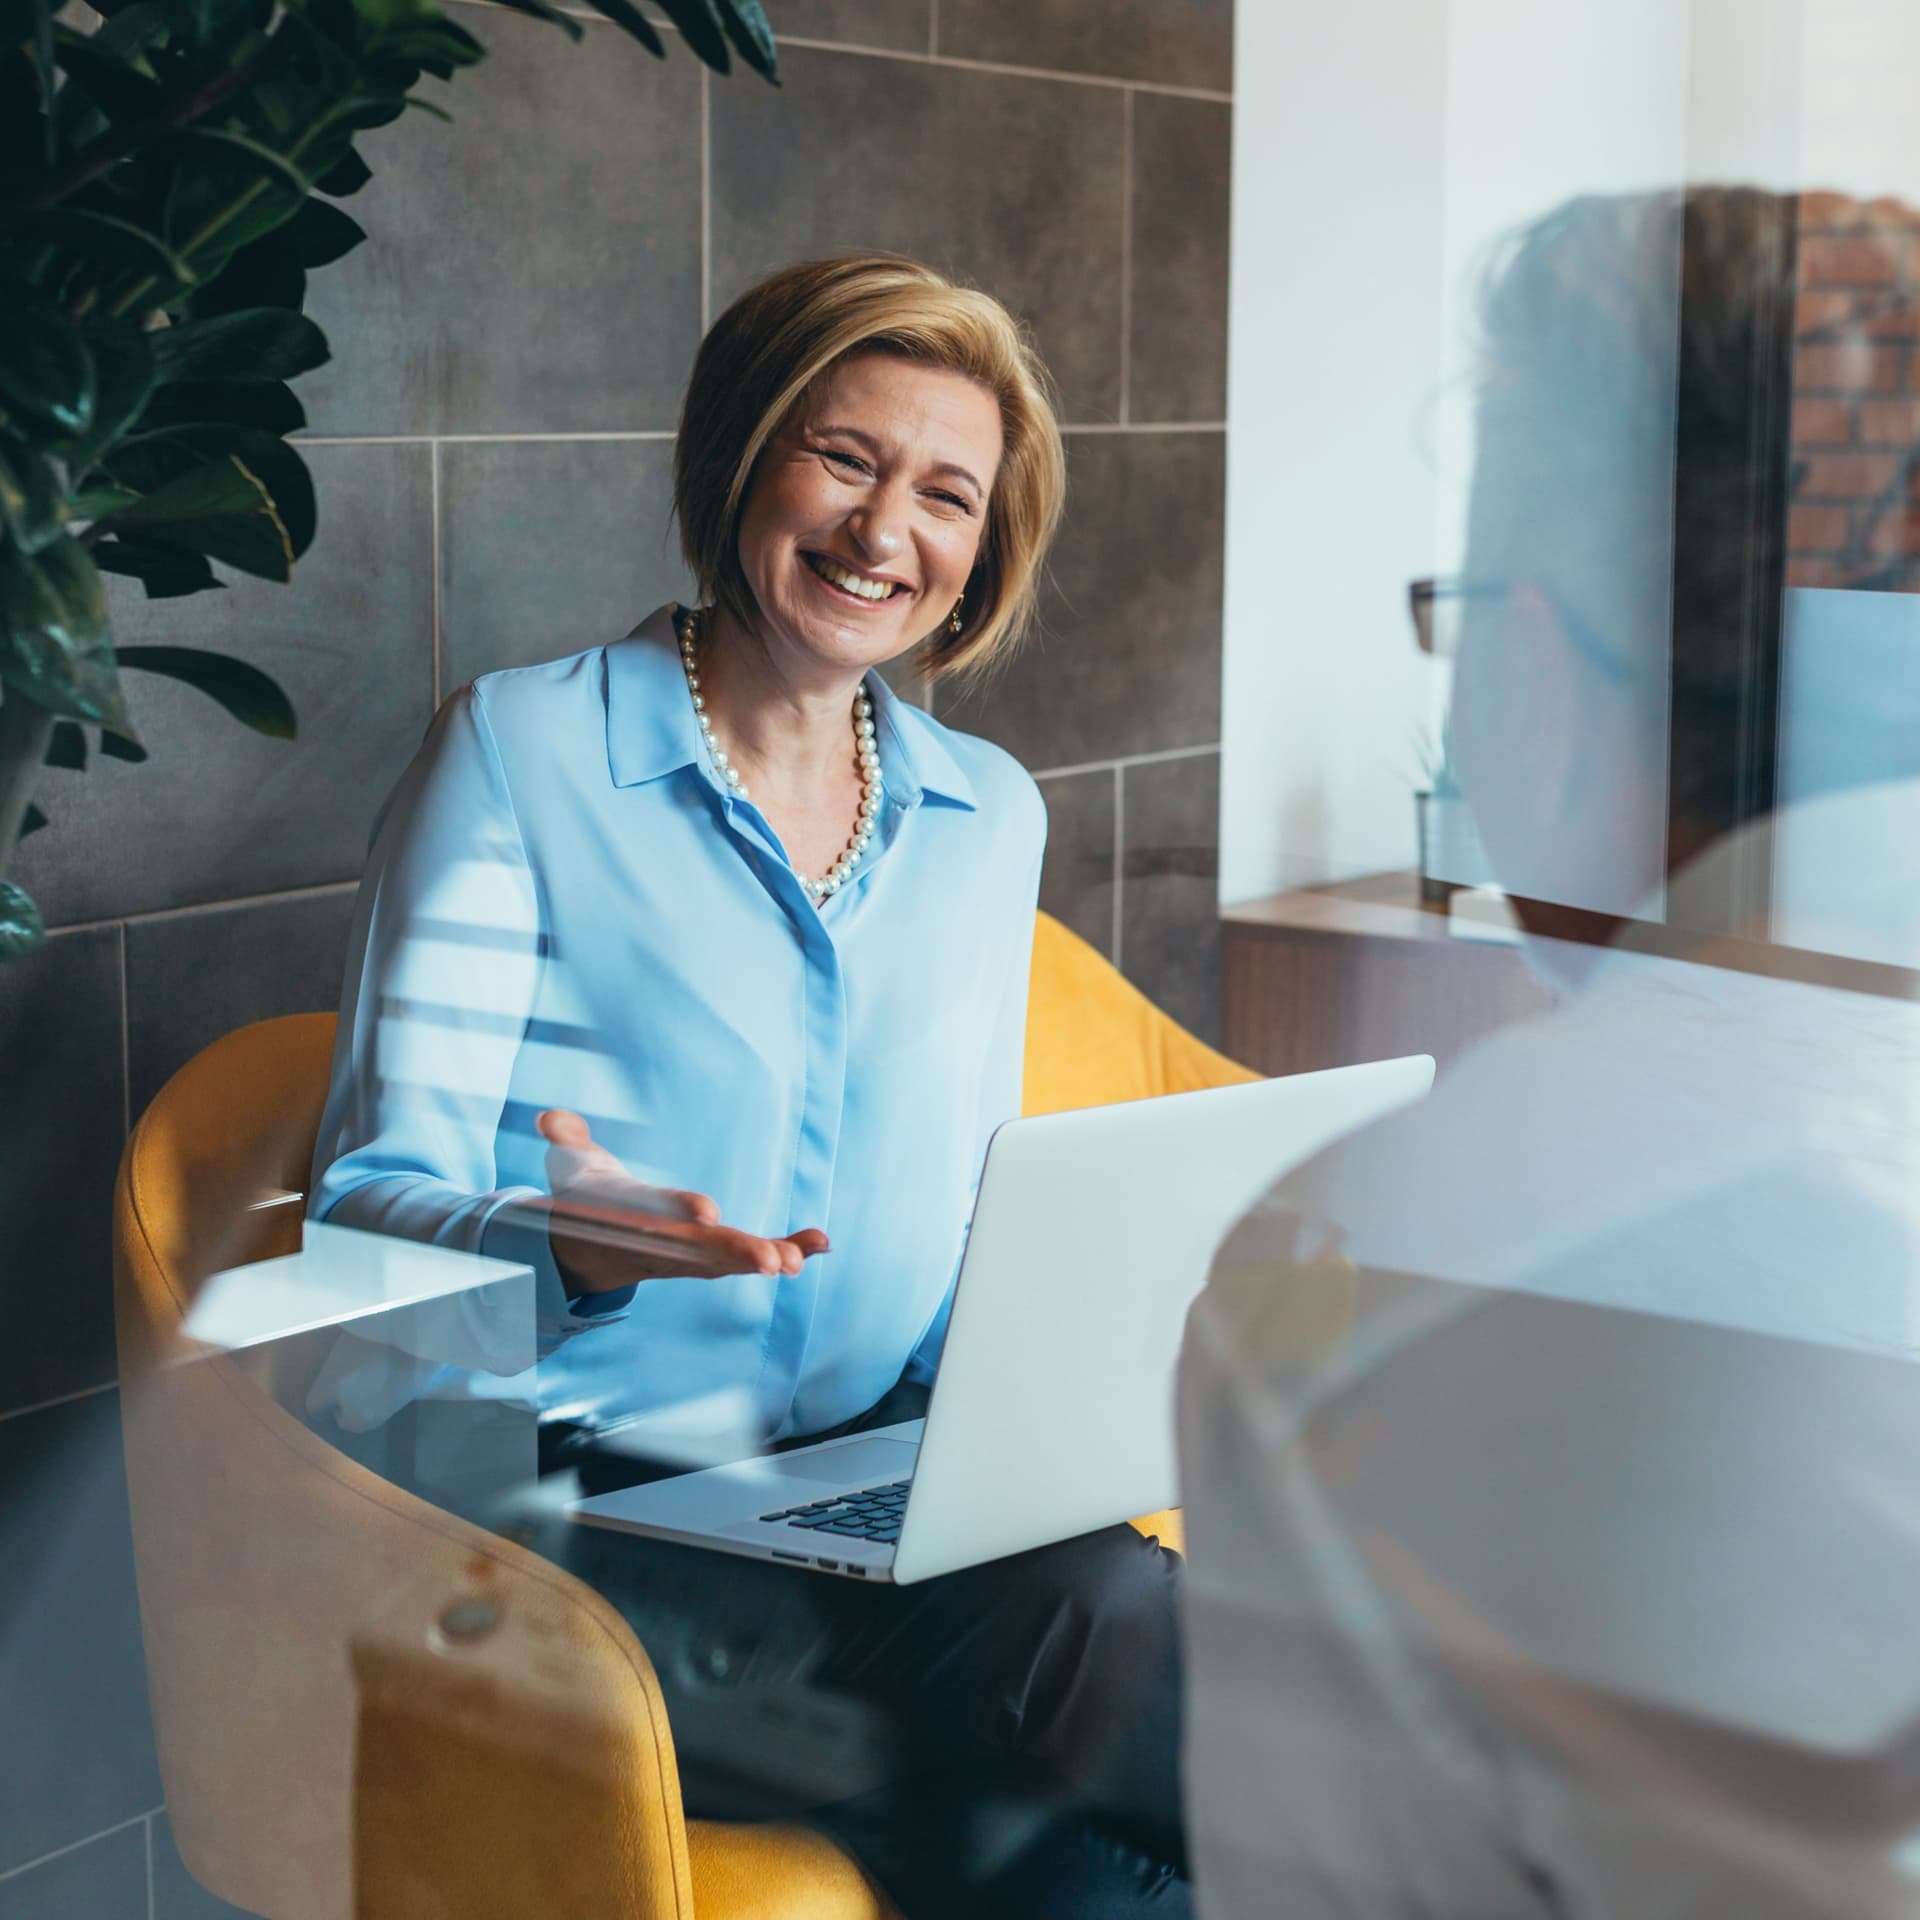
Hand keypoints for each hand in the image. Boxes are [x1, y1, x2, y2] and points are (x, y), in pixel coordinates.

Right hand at [529, 1110, 828, 1294]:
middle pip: (700, 1250)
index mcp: (630, 1217)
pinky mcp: (708, 1257)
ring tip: (803, 1258)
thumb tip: (550, 1120)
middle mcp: (661, 1241)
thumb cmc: (584, 1197)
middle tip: (776, 1262)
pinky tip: (823, 1243)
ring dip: (767, 1257)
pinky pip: (749, 1257)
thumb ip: (565, 1140)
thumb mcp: (568, 1166)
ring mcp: (687, 1255)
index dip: (679, 1211)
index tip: (708, 1212)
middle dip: (736, 1253)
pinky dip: (786, 1249)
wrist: (585, 1250)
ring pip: (729, 1260)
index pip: (654, 1215)